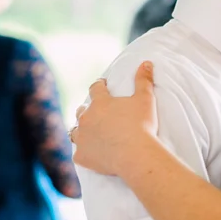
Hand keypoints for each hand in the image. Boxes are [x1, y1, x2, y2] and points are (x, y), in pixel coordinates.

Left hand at [71, 62, 158, 176]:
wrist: (136, 155)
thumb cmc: (142, 126)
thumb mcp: (145, 99)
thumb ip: (144, 80)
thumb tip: (146, 62)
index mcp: (100, 102)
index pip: (95, 88)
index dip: (99, 85)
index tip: (102, 84)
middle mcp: (86, 118)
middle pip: (81, 110)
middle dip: (87, 109)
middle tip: (94, 111)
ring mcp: (82, 138)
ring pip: (74, 131)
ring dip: (79, 130)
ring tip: (85, 132)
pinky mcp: (82, 156)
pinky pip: (78, 154)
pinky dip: (83, 153)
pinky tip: (87, 155)